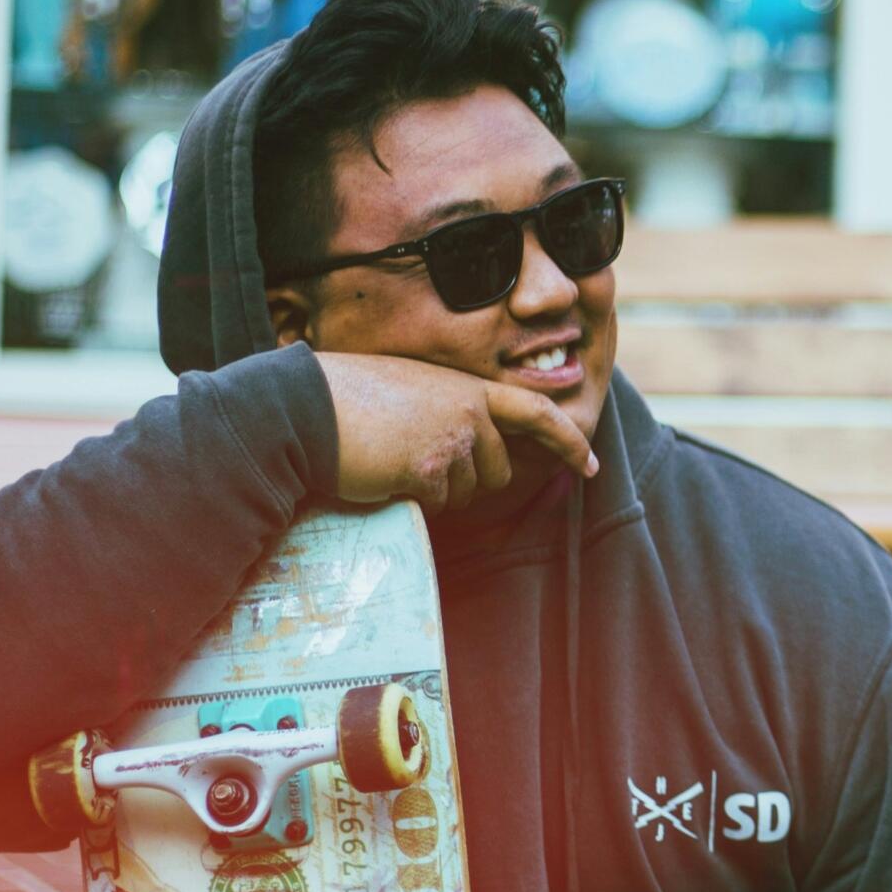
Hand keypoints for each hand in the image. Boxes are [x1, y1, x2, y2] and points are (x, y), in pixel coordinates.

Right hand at [315, 351, 597, 512]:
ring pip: (467, 492)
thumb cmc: (346, 399)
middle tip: (416, 458)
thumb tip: (466, 455)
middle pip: (497, 472)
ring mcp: (453, 440)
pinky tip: (384, 471)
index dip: (568, 440)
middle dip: (466, 479)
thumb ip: (448, 413)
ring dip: (436, 489)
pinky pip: (436, 504)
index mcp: (465, 387)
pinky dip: (412, 498)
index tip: (590, 465)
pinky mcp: (430, 469)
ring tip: (394, 458)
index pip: (535, 411)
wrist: (301, 406)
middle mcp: (469, 411)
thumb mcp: (411, 391)